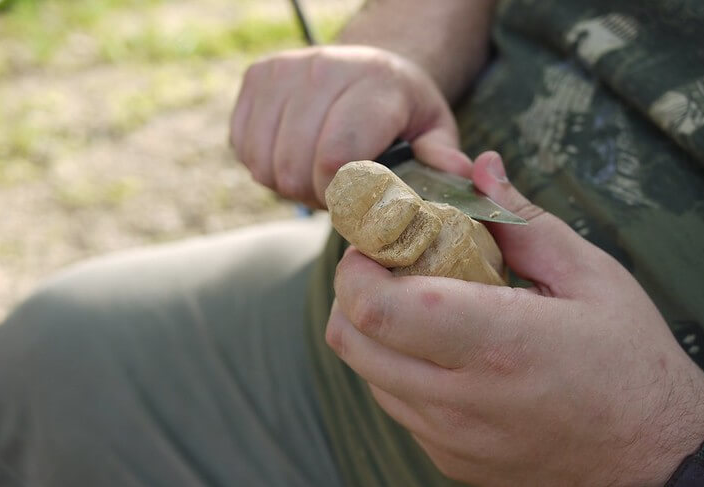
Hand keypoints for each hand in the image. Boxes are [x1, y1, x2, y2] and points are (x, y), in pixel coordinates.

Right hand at [229, 45, 470, 205]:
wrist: (367, 66)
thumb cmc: (402, 111)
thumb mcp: (434, 131)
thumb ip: (442, 157)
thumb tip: (460, 174)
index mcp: (375, 84)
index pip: (337, 156)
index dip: (341, 198)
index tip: (358, 203)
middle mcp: (324, 68)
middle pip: (294, 167)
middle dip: (316, 195)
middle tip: (341, 191)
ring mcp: (284, 70)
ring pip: (264, 163)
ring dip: (290, 183)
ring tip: (320, 173)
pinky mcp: (256, 77)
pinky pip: (243, 148)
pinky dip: (265, 164)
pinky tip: (296, 154)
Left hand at [326, 151, 703, 486]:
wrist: (656, 459)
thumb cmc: (631, 359)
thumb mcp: (589, 274)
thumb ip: (520, 219)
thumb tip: (479, 168)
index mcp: (496, 341)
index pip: (376, 305)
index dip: (358, 265)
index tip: (379, 241)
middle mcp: (460, 399)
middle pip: (351, 339)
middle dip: (352, 291)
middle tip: (389, 265)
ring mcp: (449, 439)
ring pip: (366, 373)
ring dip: (374, 330)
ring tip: (420, 306)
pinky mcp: (450, 461)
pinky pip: (396, 405)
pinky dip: (399, 369)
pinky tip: (443, 352)